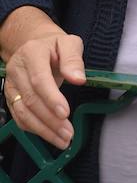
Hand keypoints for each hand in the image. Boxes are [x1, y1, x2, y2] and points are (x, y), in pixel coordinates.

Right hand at [3, 25, 84, 148]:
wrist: (34, 44)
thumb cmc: (56, 45)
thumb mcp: (70, 43)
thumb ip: (73, 60)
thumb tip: (78, 79)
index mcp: (31, 54)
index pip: (39, 80)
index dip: (51, 98)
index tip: (66, 113)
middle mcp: (16, 70)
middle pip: (31, 100)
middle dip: (50, 120)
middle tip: (68, 133)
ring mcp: (11, 85)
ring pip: (23, 112)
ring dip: (43, 129)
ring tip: (63, 139)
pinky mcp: (11, 97)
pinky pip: (19, 116)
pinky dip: (34, 129)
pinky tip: (50, 135)